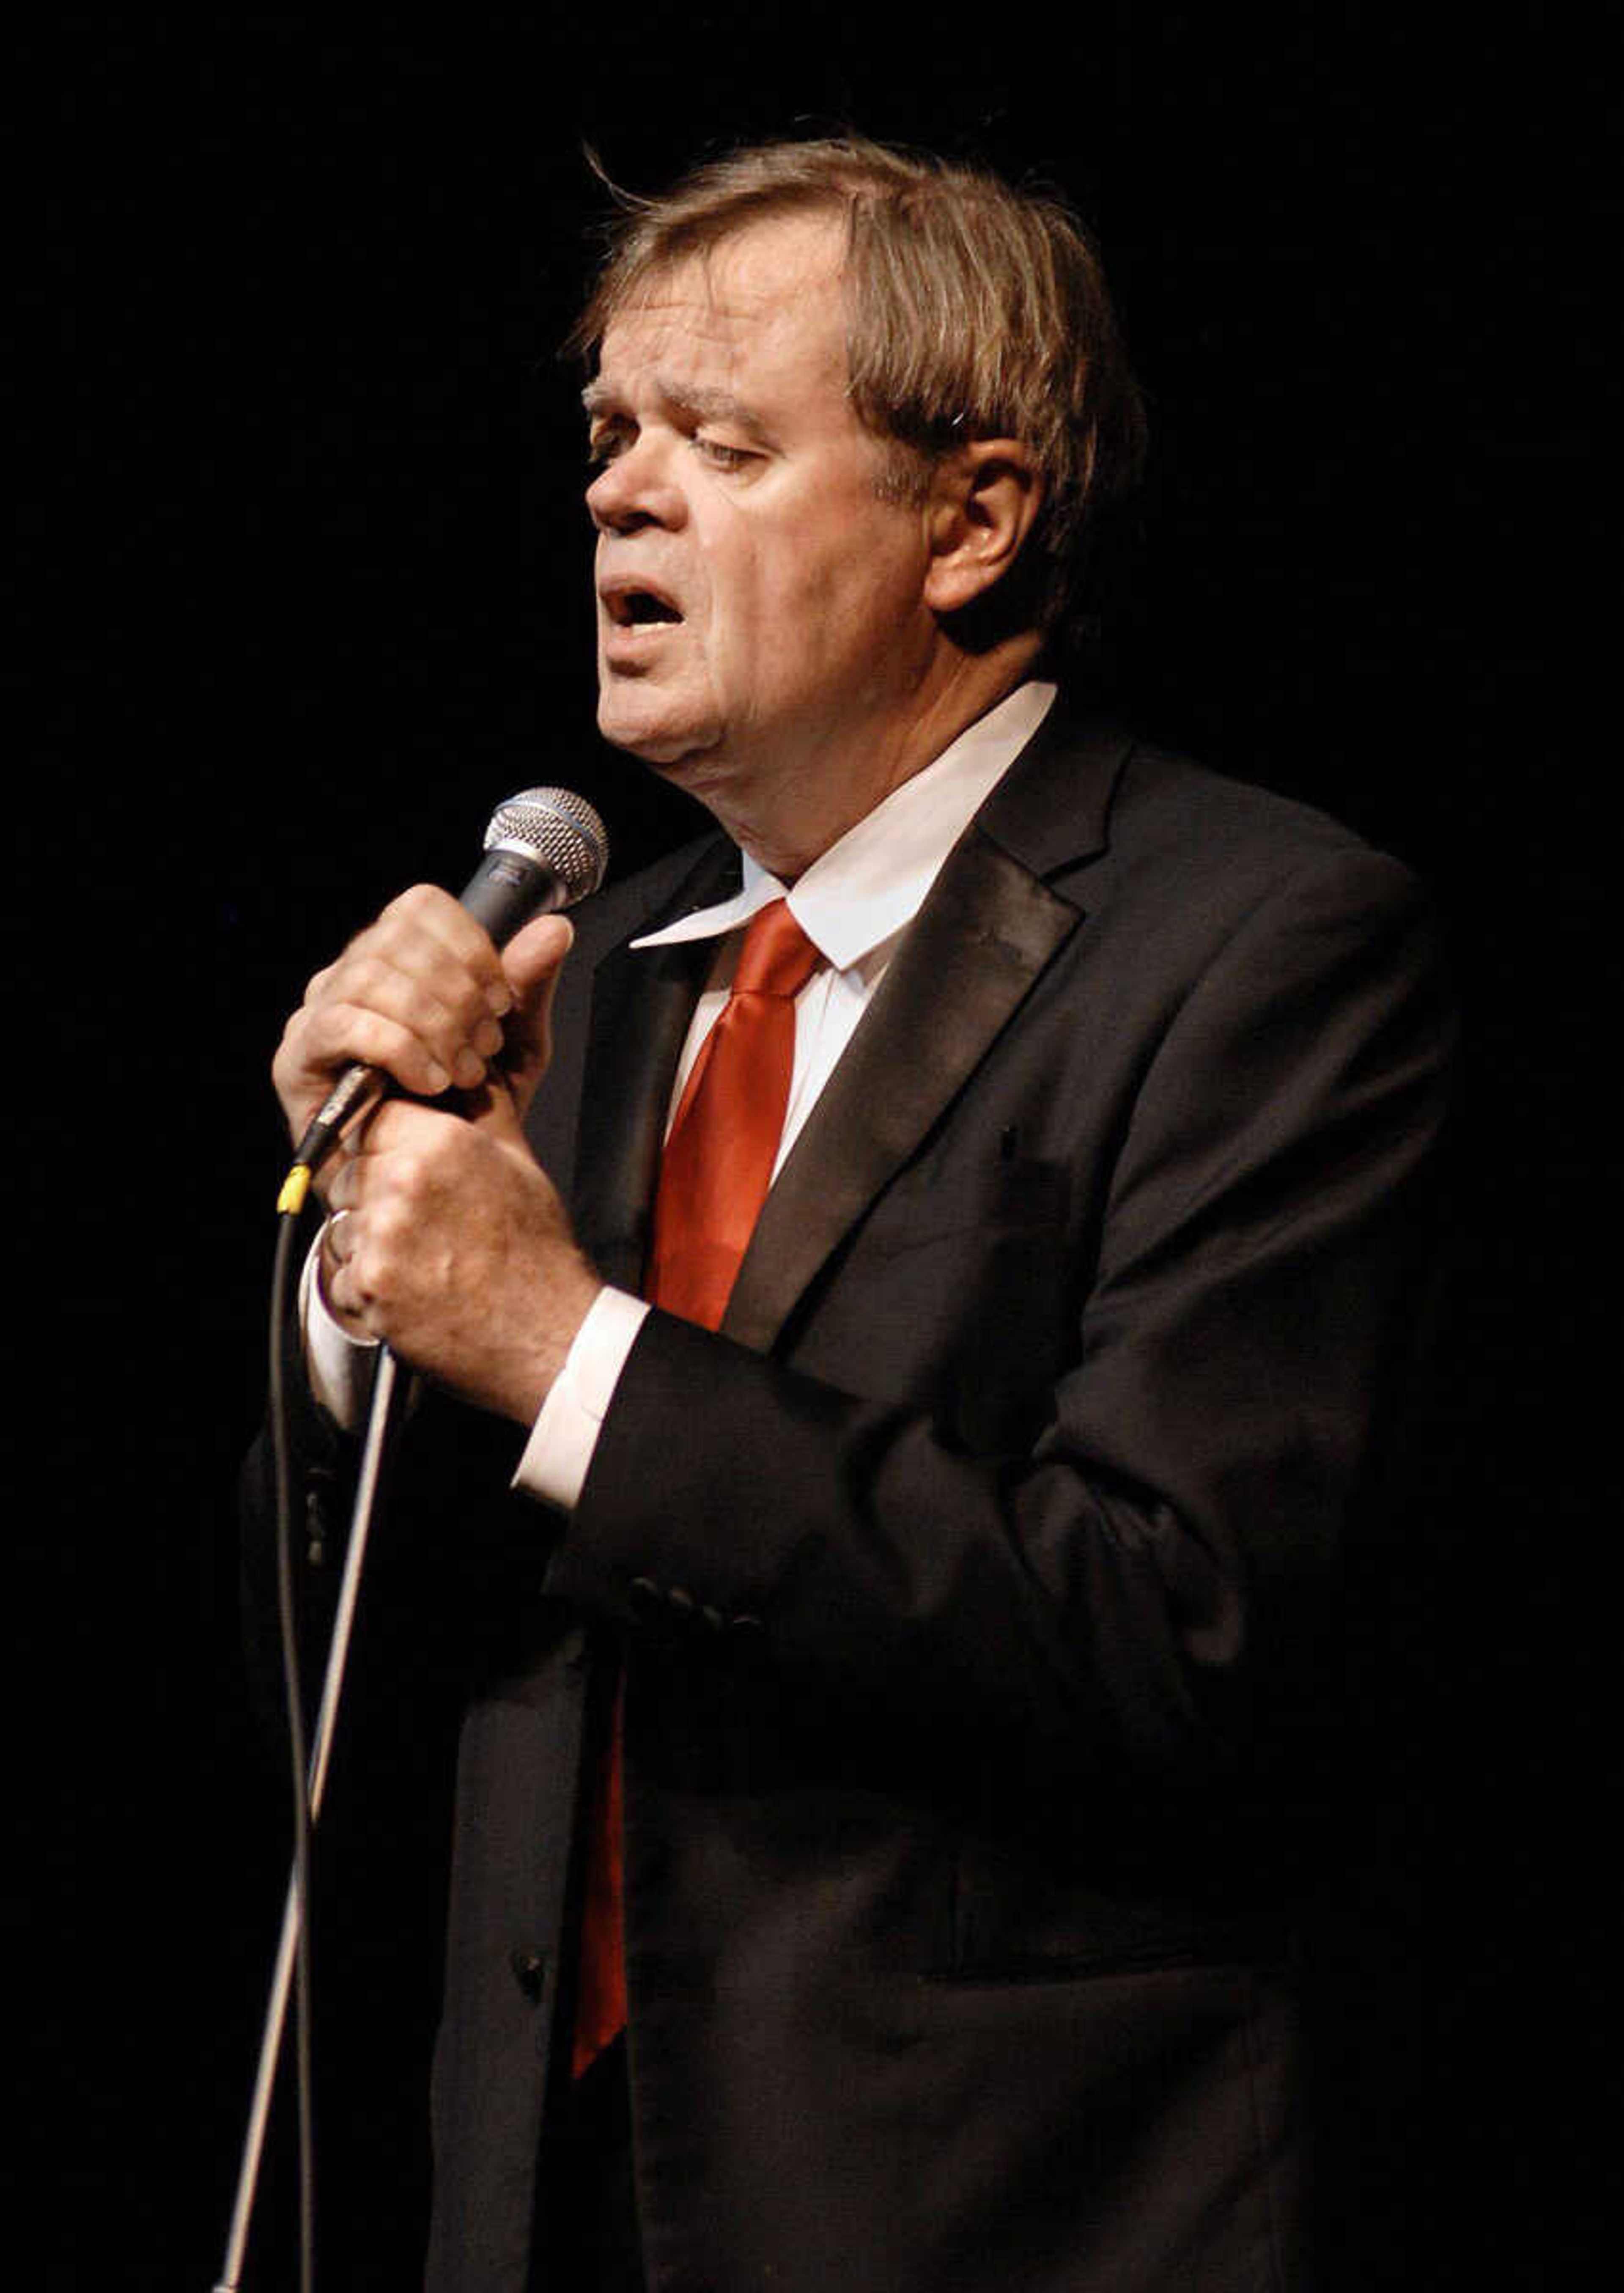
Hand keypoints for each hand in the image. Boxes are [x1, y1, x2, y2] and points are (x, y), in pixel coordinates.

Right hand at [272, 886, 574, 1171]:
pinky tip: (430, 1080)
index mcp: (395, 959)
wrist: (433, 1184)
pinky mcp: (297, 1057)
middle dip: (456, 993)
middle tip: (484, 1045)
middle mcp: (348, 975)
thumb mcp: (512, 1046)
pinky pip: (344, 1025)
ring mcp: (316, 1013)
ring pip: (370, 977)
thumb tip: (555, 929)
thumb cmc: (465, 1112)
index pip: (420, 906)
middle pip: (395, 938)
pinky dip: (399, 1048)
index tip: (499, 998)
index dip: (468, 944)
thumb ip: (527, 987)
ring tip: (462, 1071)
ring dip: (431, 1023)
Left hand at [321, 1079, 602, 1423]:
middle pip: (348, 1173)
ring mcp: (383, 1236)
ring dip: (366, 1245)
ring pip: (339, 1227)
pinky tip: (413, 1293)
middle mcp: (404, 1182)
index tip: (397, 1167)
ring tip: (419, 1262)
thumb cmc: (538, 1255)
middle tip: (418, 1226)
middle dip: (370, 1197)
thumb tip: (469, 1074)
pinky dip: (369, 1291)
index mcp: (441, 1144)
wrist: (548, 1333)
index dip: (384, 1143)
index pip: (374, 1118)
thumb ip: (482, 1111)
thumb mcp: (519, 1165)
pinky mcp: (371, 1286)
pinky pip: (341, 1278)